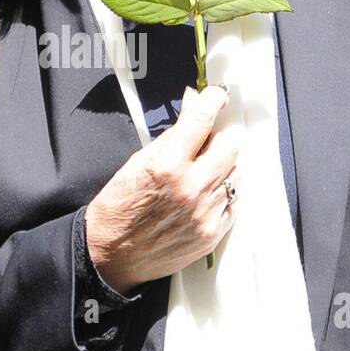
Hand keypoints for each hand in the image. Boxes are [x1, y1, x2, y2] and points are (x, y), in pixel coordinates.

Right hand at [85, 83, 237, 293]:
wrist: (112, 255)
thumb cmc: (119, 205)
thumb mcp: (138, 161)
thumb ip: (172, 134)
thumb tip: (194, 103)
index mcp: (167, 164)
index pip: (202, 119)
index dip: (214, 100)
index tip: (218, 95)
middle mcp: (191, 187)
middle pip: (230, 145)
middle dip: (220, 137)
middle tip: (206, 142)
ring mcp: (206, 212)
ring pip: (236, 173)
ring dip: (224, 166)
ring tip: (203, 172)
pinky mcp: (213, 233)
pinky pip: (234, 201)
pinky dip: (224, 192)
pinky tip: (206, 195)